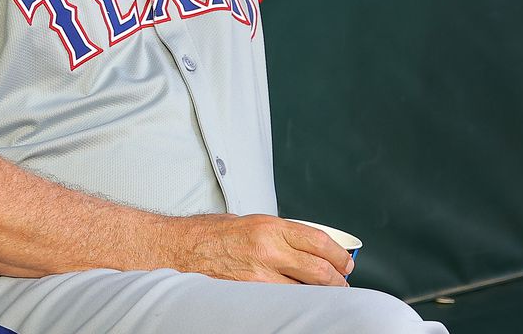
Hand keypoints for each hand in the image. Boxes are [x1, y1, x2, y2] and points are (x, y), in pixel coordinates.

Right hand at [167, 214, 352, 285]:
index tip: (345, 261)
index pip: (319, 241)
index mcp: (269, 226)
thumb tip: (303, 246)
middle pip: (319, 270)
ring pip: (306, 291)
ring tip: (328, 295)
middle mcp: (268, 249)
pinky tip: (301, 301)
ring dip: (322, 294)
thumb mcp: (248, 221)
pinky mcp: (249, 294)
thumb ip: (276, 233)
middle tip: (343, 281)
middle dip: (338, 279)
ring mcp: (259, 275)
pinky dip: (297, 301)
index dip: (339, 255)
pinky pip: (283, 301)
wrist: (177, 248)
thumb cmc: (208, 234)